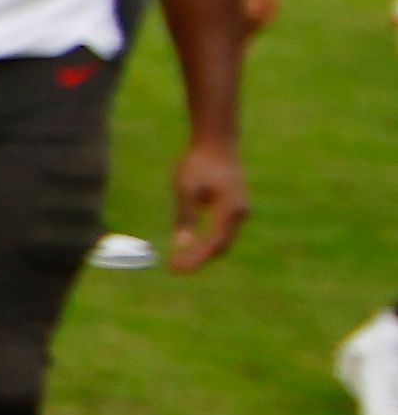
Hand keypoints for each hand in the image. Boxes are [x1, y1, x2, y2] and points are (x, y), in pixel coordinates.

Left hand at [167, 138, 245, 271]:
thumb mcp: (186, 189)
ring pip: (223, 241)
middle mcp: (240, 213)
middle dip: (199, 260)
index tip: (175, 268)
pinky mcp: (235, 209)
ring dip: (203, 253)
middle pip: (221, 246)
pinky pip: (223, 233)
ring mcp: (240, 211)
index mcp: (230, 209)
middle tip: (174, 269)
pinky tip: (191, 247)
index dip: (195, 258)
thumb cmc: (198, 163)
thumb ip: (185, 216)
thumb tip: (181, 244)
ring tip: (180, 261)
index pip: (213, 243)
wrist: (216, 145)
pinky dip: (208, 243)